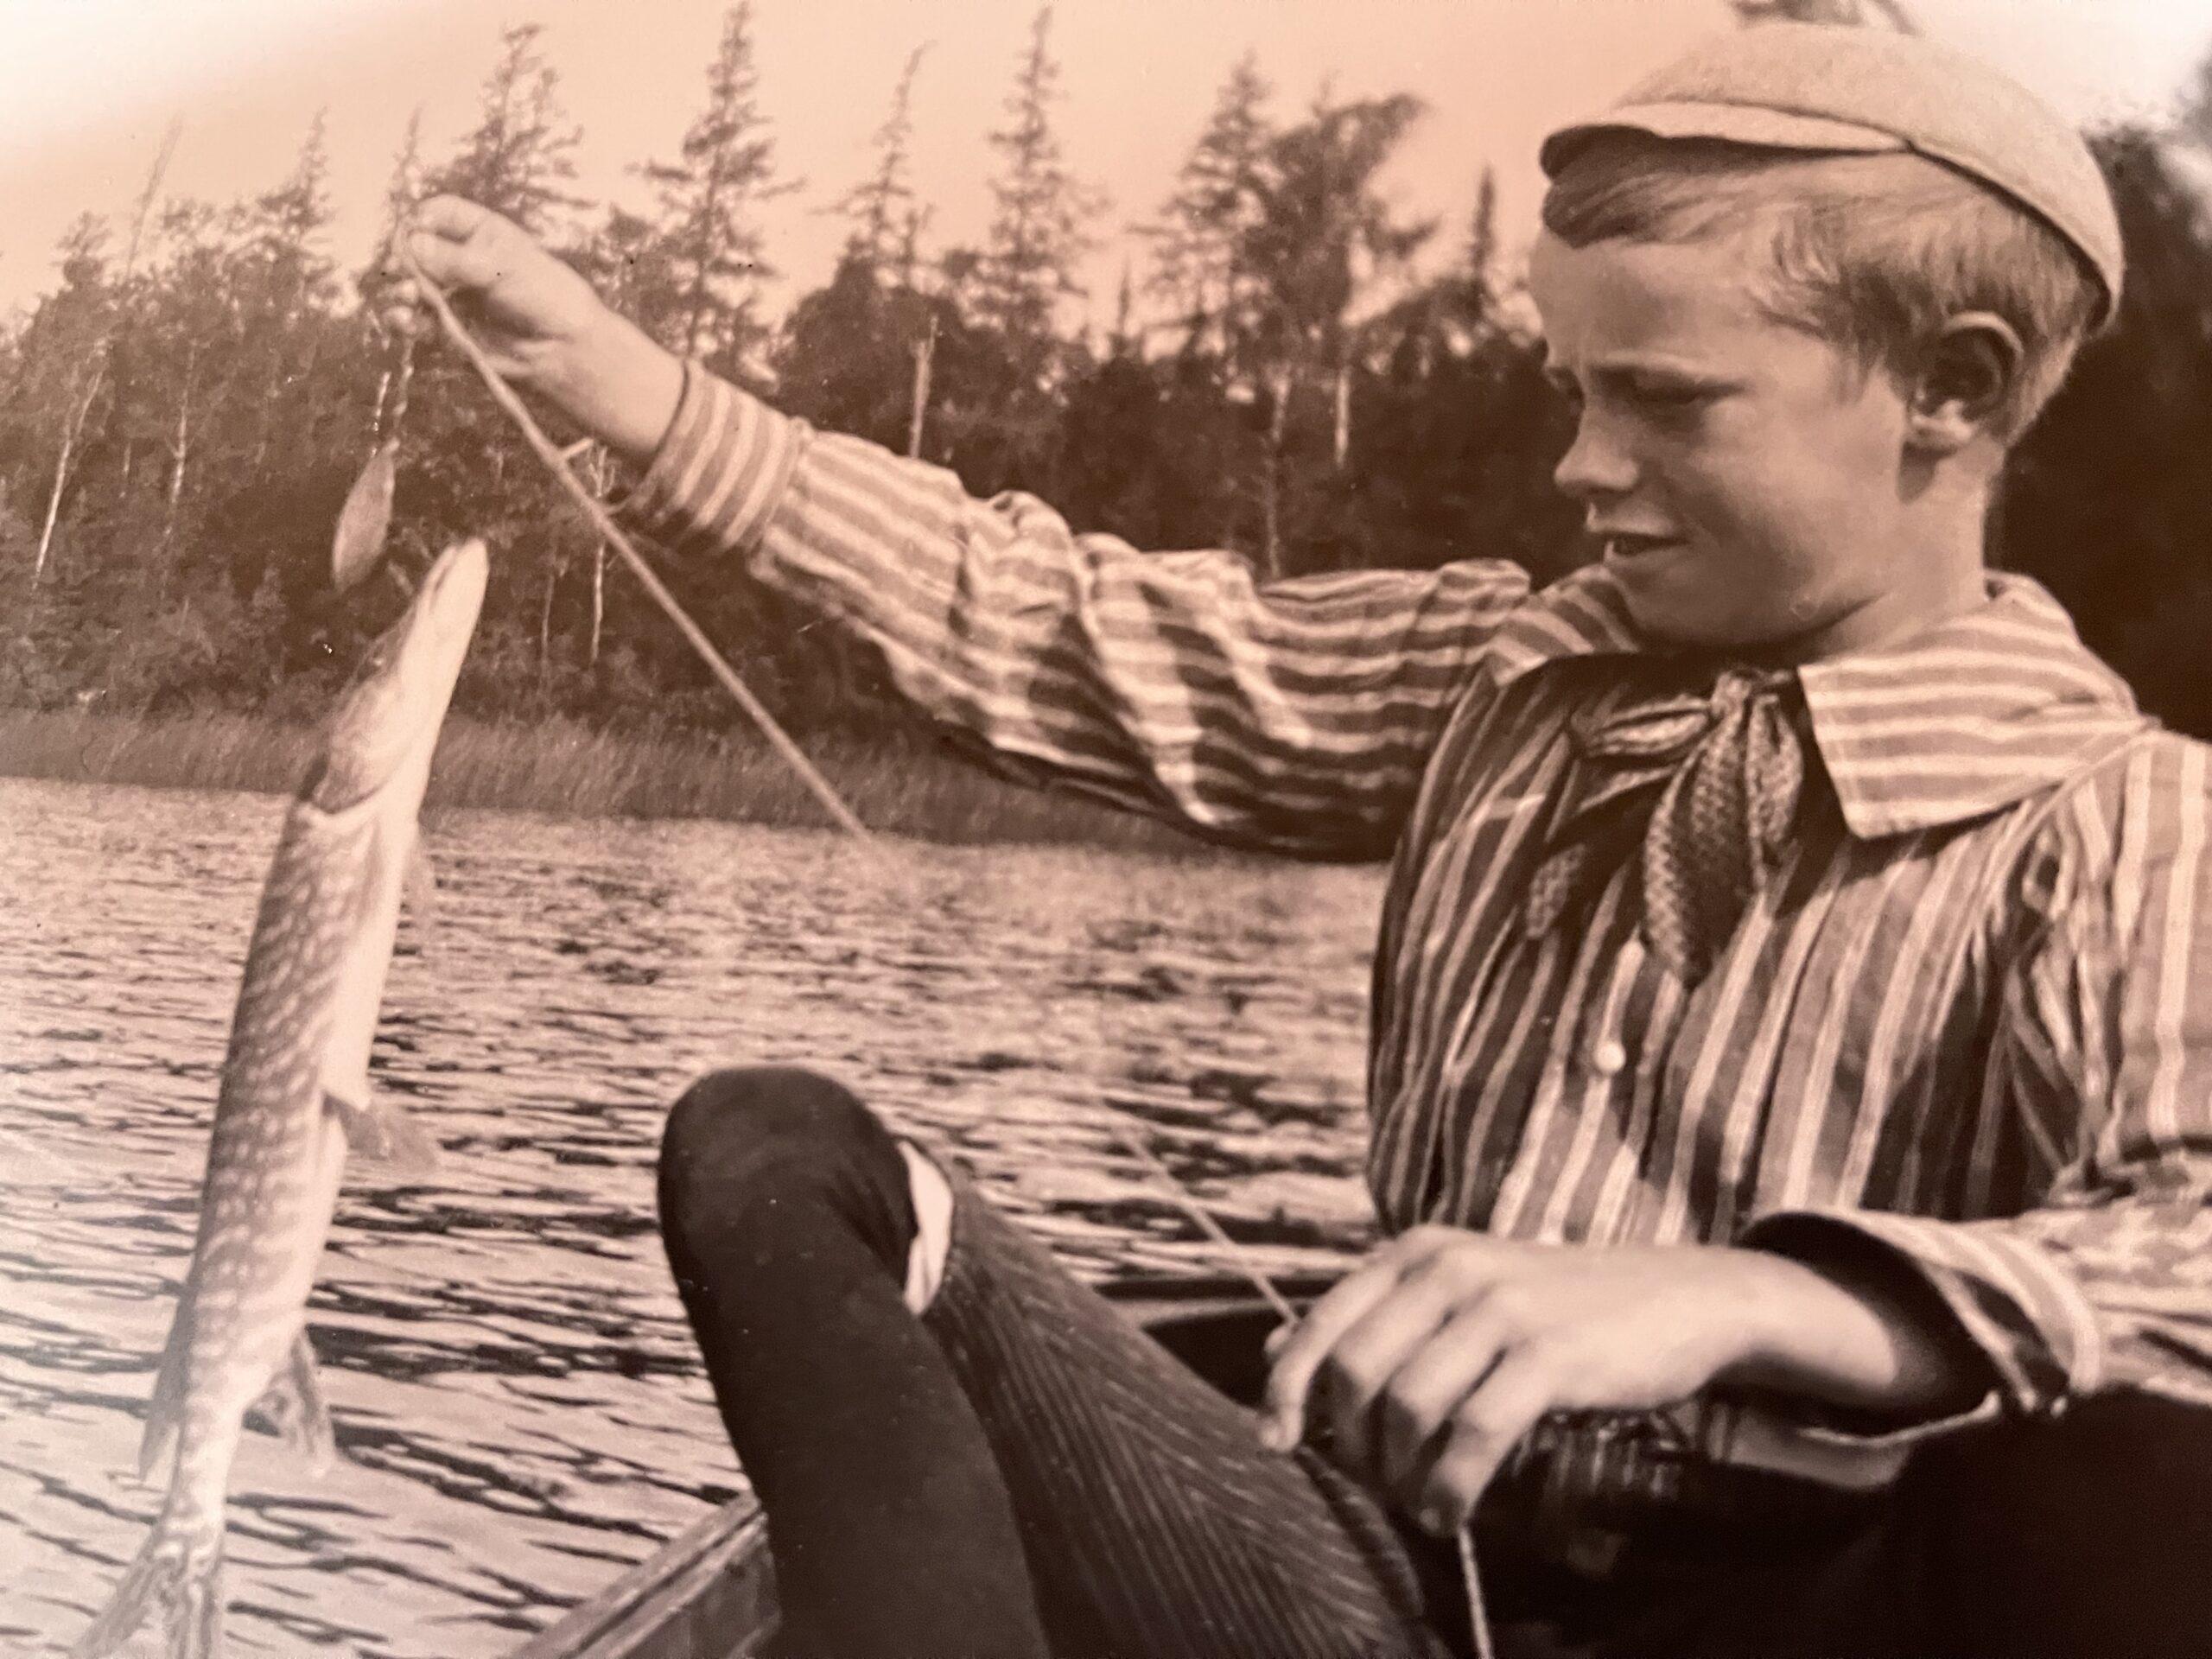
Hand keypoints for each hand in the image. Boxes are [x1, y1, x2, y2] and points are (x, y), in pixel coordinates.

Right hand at [379, 196, 682, 461]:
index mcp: (479, 232)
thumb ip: (454, 258)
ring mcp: (452, 294)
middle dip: (403, 259)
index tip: (411, 232)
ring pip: (409, 285)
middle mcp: (460, 260)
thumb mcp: (500, 268)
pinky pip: (415, 321)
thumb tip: (411, 245)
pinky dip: (404, 321)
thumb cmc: (544, 296)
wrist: (564, 348)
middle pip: (414, 249)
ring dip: (400, 290)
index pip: (436, 213)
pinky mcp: (448, 328)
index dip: (419, 220)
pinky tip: (405, 322)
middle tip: (403, 272)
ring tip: (409, 298)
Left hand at [1259, 1228, 1863, 1535]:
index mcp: (1418, 1252)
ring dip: (1403, 1476)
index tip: (1278, 1445)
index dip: (1286, 1389)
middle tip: (1378, 1487)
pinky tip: (1453, 1510)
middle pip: (1354, 1372)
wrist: (1683, 1298)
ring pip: (1408, 1407)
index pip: (1321, 1322)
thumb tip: (1272, 1350)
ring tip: (1421, 1506)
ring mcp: (1499, 1308)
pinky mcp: (1548, 1355)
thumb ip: (1374, 1318)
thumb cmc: (1562, 1306)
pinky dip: (1451, 1486)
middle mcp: (1448, 1268)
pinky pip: (1472, 1434)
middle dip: (1354, 1445)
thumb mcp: (1461, 1294)